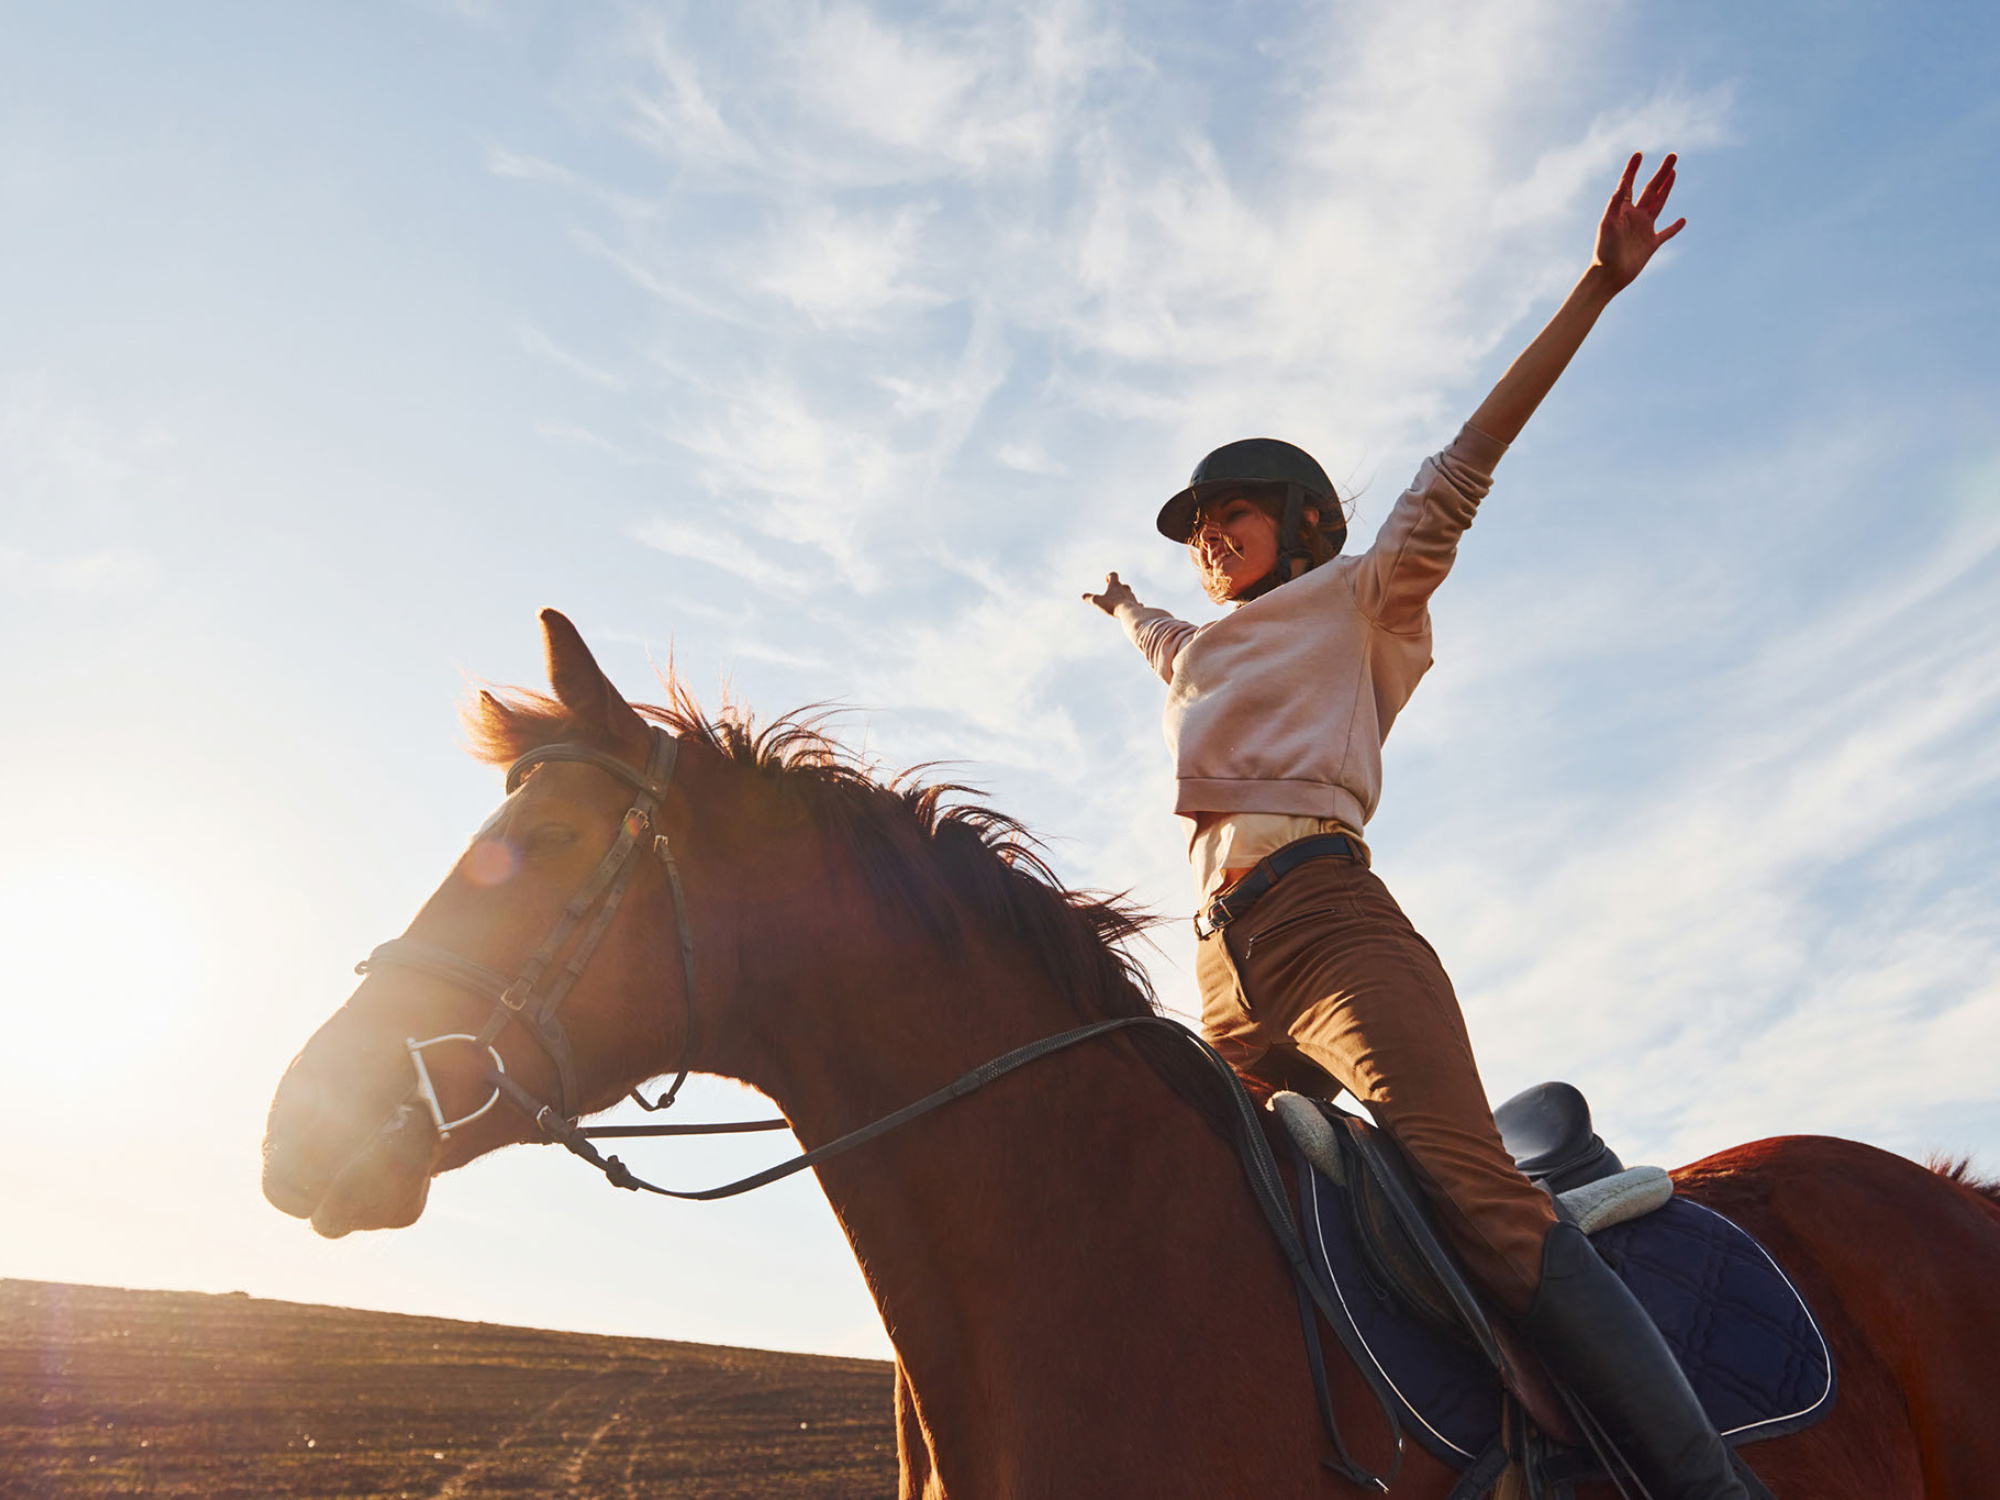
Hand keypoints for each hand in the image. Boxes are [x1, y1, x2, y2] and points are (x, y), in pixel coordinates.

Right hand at [1082, 571, 1137, 614]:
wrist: (1128, 612)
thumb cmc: (1112, 605)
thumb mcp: (1097, 601)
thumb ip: (1090, 598)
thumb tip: (1083, 596)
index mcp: (1115, 585)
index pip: (1114, 575)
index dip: (1110, 576)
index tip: (1107, 579)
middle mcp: (1125, 589)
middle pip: (1122, 585)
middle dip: (1118, 588)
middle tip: (1113, 592)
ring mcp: (1132, 596)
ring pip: (1129, 594)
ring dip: (1125, 597)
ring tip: (1121, 602)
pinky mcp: (1137, 605)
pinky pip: (1137, 603)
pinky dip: (1135, 604)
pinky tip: (1134, 607)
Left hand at [1593, 152, 1685, 291]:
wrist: (1609, 275)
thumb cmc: (1604, 251)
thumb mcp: (1608, 224)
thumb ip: (1614, 203)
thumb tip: (1623, 183)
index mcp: (1622, 210)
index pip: (1628, 184)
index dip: (1633, 169)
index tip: (1638, 154)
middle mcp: (1635, 216)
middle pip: (1651, 189)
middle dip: (1661, 172)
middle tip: (1673, 156)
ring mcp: (1644, 229)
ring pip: (1659, 204)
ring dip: (1667, 188)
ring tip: (1674, 172)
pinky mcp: (1652, 244)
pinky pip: (1666, 233)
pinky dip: (1675, 227)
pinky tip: (1683, 220)